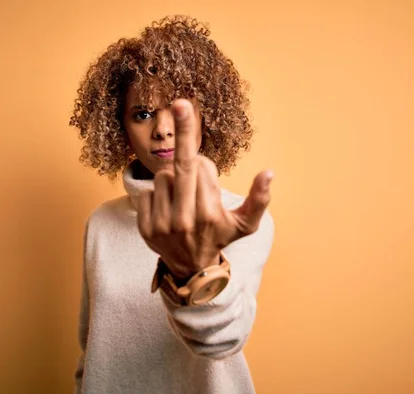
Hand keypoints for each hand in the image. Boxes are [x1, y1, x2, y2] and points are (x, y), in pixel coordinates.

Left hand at [137, 99, 272, 277]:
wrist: (191, 269)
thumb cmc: (220, 237)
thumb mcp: (245, 224)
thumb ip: (259, 199)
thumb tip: (269, 172)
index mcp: (209, 214)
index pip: (203, 169)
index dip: (205, 166)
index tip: (206, 169)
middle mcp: (184, 220)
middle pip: (181, 165)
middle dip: (184, 132)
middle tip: (181, 103)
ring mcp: (161, 224)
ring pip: (162, 177)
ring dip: (172, 179)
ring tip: (182, 198)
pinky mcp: (144, 227)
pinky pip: (147, 192)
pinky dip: (156, 194)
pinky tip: (167, 207)